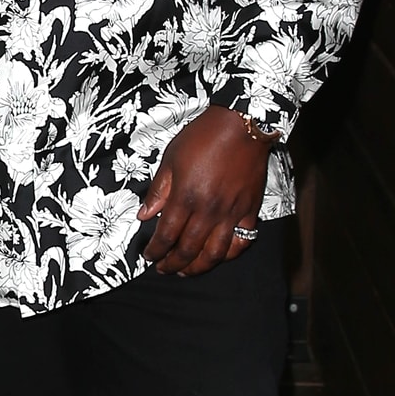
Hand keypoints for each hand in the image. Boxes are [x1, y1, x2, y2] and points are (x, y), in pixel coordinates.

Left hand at [138, 106, 271, 276]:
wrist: (242, 124)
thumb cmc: (203, 137)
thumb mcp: (171, 159)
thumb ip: (158, 191)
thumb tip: (144, 215)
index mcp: (185, 197)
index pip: (166, 235)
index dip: (155, 250)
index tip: (148, 256)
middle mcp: (208, 210)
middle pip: (188, 249)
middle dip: (172, 263)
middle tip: (163, 269)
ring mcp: (231, 213)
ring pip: (214, 253)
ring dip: (198, 267)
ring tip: (186, 271)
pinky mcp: (250, 210)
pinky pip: (241, 241)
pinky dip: (229, 254)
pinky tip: (218, 256)